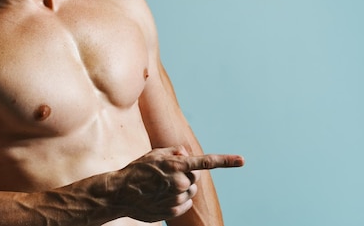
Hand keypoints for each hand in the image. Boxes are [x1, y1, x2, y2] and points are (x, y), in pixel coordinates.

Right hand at [109, 147, 243, 221]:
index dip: (226, 161)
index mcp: (177, 165)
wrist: (121, 193)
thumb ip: (175, 152)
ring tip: (161, 186)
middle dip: (187, 174)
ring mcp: (177, 198)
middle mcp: (180, 182)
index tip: (242, 160)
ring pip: (190, 191)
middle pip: (195, 177)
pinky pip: (184, 203)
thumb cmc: (137, 170)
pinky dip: (177, 199)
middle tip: (168, 173)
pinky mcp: (174, 211)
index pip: (206, 162)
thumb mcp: (155, 154)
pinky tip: (161, 196)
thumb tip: (187, 155)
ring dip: (181, 187)